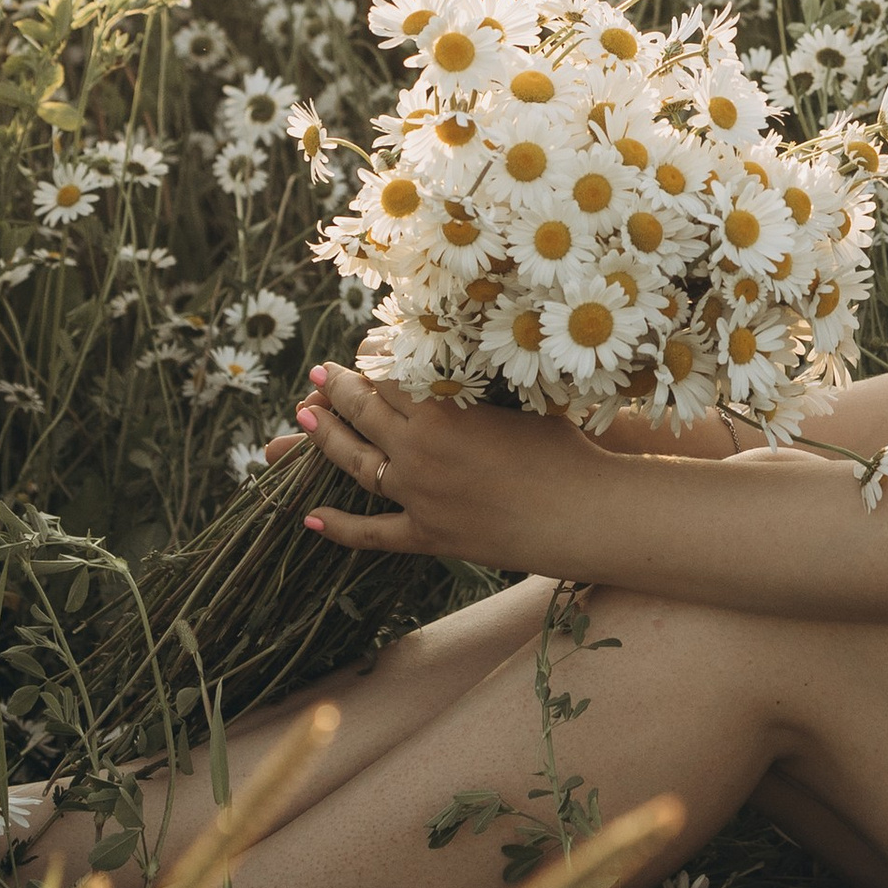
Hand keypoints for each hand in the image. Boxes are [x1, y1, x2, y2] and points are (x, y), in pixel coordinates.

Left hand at [277, 365, 610, 573]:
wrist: (584, 511)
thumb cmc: (565, 447)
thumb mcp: (518, 400)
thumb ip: (476, 384)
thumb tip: (457, 359)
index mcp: (441, 411)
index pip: (386, 376)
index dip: (367, 361)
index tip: (359, 350)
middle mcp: (419, 452)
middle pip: (363, 414)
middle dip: (337, 392)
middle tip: (318, 377)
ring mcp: (419, 498)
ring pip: (356, 465)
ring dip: (325, 440)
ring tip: (303, 419)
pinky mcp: (429, 537)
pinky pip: (372, 532)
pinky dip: (340, 526)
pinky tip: (310, 517)